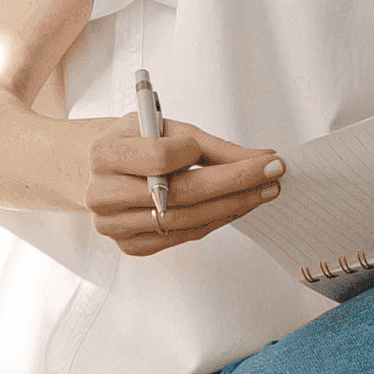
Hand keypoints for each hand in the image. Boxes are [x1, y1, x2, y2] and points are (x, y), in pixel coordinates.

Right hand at [85, 115, 284, 256]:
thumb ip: (211, 145)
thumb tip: (262, 157)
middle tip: (274, 174)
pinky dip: (214, 222)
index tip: (249, 153)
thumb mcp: (166, 127)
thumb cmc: (137, 141)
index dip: (205, 156)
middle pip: (181, 195)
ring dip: (232, 207)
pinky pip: (181, 237)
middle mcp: (102, 194)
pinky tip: (237, 208)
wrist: (99, 168)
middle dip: (236, 184)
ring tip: (264, 192)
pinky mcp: (129, 246)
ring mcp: (113, 226)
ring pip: (185, 221)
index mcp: (104, 154)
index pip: (161, 158)